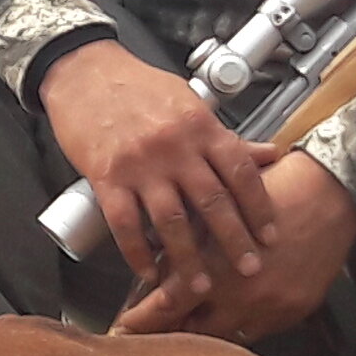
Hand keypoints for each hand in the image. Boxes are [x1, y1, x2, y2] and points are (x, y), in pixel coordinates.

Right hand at [38, 39, 281, 309]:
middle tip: (250, 269)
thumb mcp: (190, 103)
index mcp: (200, 126)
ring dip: (189, 258)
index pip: (240, 172)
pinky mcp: (107, 177)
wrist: (84, 71)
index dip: (259, 207)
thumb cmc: (138, 86)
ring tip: (202, 284)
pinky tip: (148, 270)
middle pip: (213, 202)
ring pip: (171, 221)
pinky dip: (137, 252)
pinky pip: (126, 224)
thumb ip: (227, 136)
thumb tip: (270, 154)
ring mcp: (140, 164)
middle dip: (234, 241)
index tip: (270, 235)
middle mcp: (175, 146)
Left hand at [115, 152, 355, 342]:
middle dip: (171, 334)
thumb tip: (158, 264)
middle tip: (152, 336)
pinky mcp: (294, 311)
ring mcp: (269, 308)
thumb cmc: (273, 188)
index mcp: (214, 264)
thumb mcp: (218, 208)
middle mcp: (239, 295)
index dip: (140, 321)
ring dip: (206, 332)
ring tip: (190, 329)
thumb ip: (187, 239)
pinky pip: (259, 332)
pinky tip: (231, 318)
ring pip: (226, 338)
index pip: (166, 307)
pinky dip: (241, 326)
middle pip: (193, 333)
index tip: (122, 329)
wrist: (333, 193)